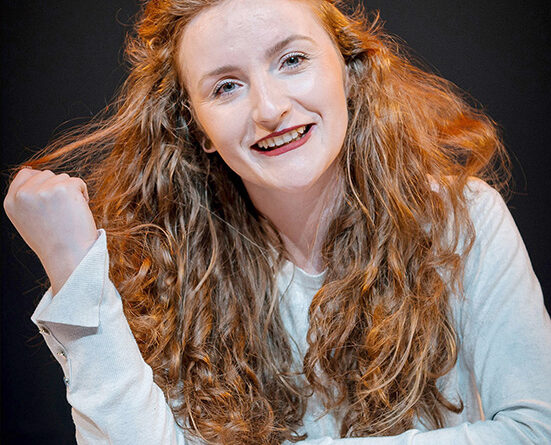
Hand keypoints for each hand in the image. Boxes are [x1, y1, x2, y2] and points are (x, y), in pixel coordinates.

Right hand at [4, 168, 98, 294]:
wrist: (68, 256)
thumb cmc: (53, 242)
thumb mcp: (28, 220)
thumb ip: (28, 199)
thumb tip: (33, 173)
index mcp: (11, 202)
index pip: (25, 174)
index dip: (42, 181)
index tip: (51, 197)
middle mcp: (24, 194)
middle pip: (47, 174)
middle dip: (58, 188)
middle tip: (61, 212)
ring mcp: (43, 190)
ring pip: (63, 177)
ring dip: (71, 192)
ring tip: (68, 215)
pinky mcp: (63, 189)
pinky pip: (78, 182)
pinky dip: (83, 194)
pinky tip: (77, 212)